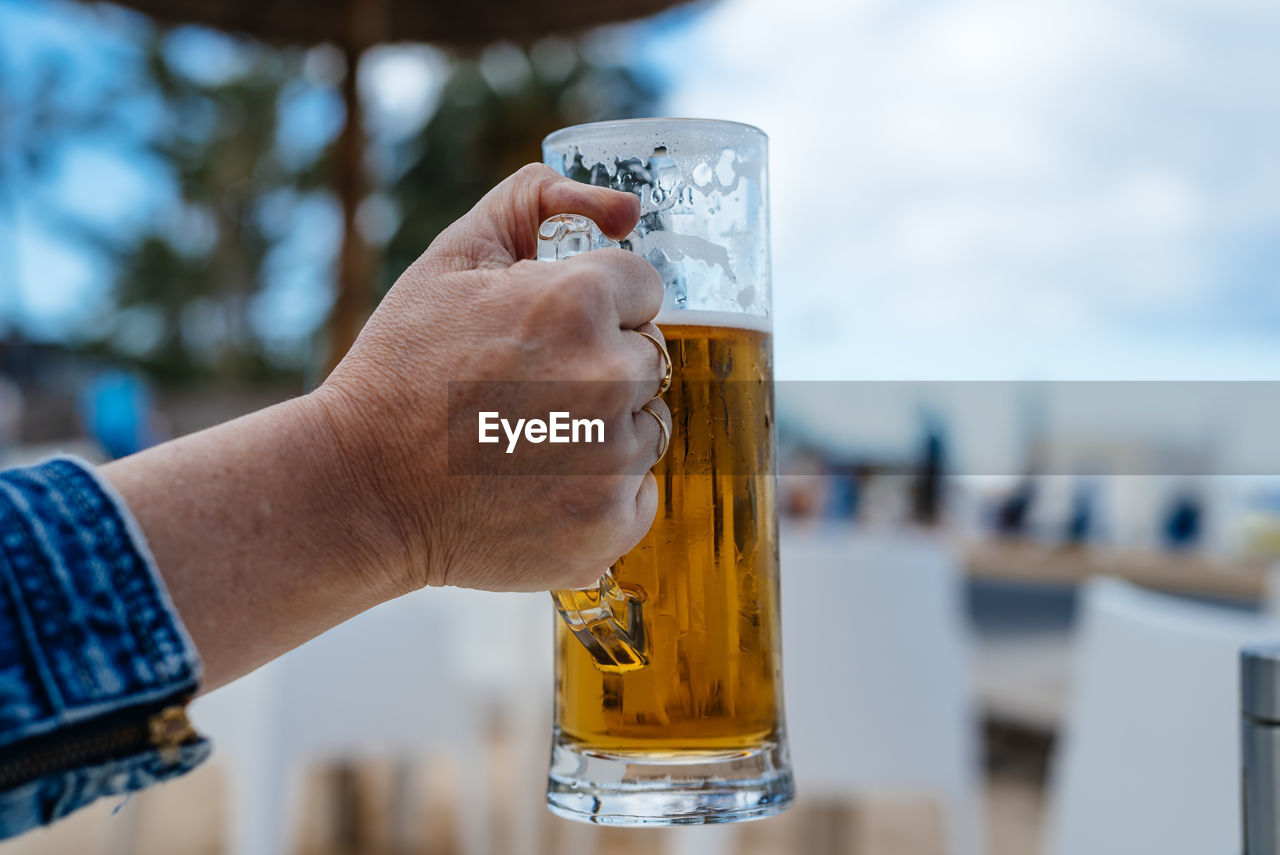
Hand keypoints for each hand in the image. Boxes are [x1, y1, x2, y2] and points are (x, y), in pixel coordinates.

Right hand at [315, 164, 671, 593]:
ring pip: (647, 424)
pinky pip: (641, 490)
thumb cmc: (404, 368)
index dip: (593, 305)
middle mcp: (610, 377)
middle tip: (527, 391)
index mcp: (578, 301)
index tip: (544, 332)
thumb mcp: (454, 257)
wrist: (363, 490)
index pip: (642, 286)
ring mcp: (614, 458)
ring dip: (605, 429)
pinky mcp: (610, 525)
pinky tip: (542, 487)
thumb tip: (626, 208)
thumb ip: (536, 201)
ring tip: (528, 442)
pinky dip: (602, 491)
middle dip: (602, 364)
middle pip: (650, 356)